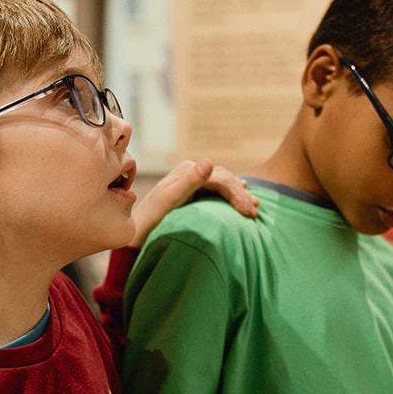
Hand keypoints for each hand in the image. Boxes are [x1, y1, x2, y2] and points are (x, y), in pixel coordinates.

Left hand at [129, 158, 258, 249]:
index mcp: (186, 171)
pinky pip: (217, 189)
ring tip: (253, 205)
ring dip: (239, 193)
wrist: (138, 231)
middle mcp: (190, 172)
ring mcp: (191, 181)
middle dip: (241, 195)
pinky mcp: (192, 191)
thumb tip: (209, 162)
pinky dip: (231, 193)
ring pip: (223, 182)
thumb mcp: (170, 200)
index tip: (249, 212)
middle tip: (255, 211)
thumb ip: (189, 182)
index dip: (236, 194)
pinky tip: (241, 194)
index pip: (220, 178)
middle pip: (223, 179)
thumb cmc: (152, 219)